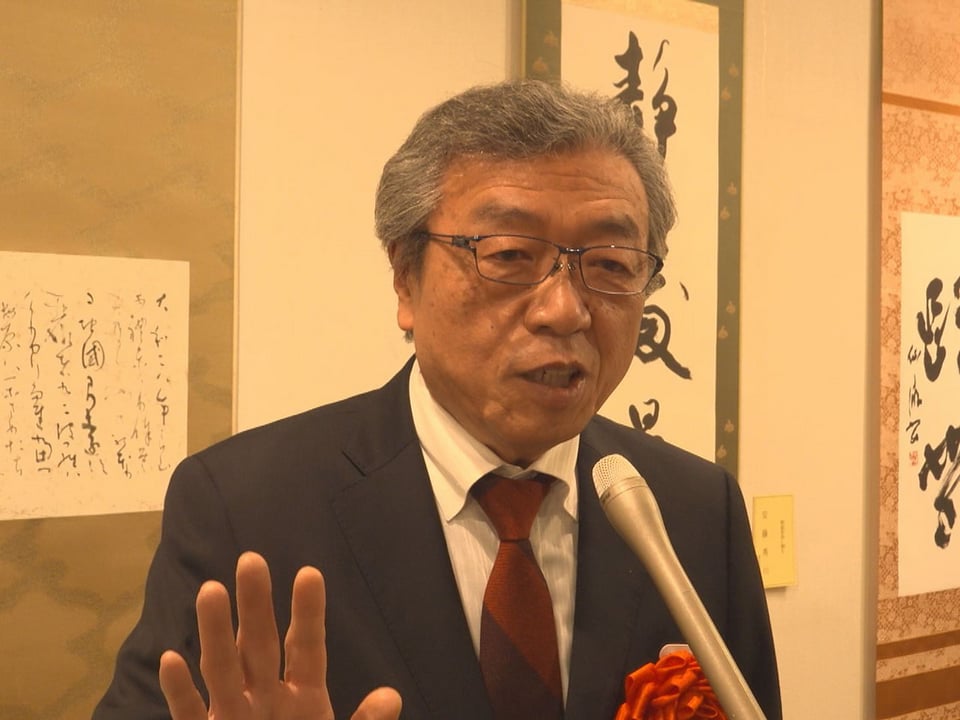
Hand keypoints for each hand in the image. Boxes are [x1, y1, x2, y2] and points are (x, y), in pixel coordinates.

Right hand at [158, 551, 401, 719]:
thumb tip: (392, 696)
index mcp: (305, 698)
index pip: (307, 647)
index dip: (308, 613)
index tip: (309, 573)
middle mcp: (267, 699)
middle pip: (260, 645)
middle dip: (256, 606)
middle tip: (252, 560)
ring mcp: (234, 718)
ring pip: (223, 670)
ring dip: (215, 633)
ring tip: (211, 591)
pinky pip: (190, 715)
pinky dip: (180, 691)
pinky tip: (171, 659)